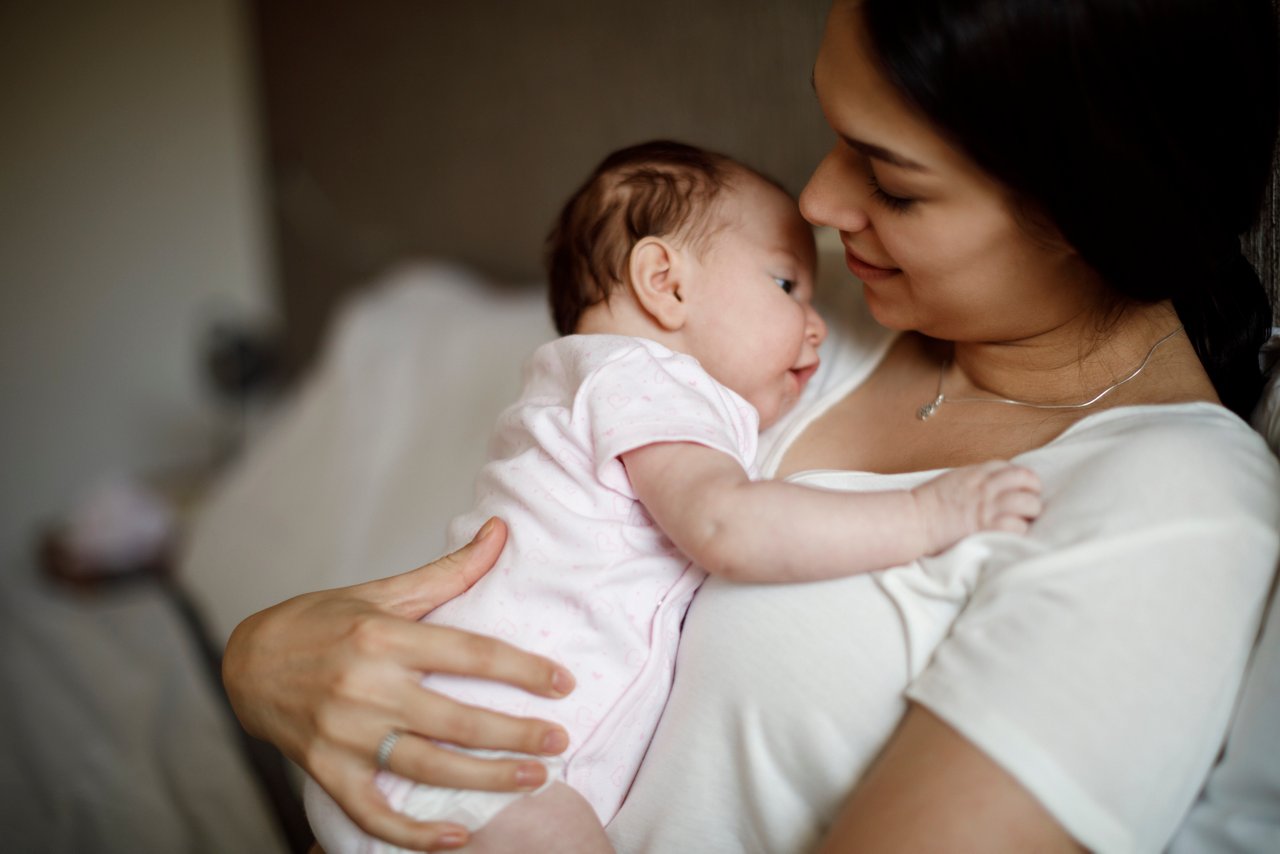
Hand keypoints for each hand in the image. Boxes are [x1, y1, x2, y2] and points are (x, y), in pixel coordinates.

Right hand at [221, 518, 575, 850]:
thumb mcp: (382, 592)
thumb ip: (448, 571)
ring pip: (429, 767)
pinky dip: (415, 831)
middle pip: (457, 719)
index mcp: (384, 638)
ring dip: (487, 778)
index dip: (522, 670)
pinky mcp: (327, 771)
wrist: (245, 662)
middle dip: (516, 734)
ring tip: (534, 778)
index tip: (562, 684)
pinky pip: (375, 811)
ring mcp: (345, 735)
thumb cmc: (320, 622)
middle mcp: (366, 687)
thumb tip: (500, 531)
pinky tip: (458, 836)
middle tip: (560, 742)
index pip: (469, 654)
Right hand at [912, 461, 1042, 553]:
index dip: (1020, 478)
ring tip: (1024, 519)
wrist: (914, 520)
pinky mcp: (987, 527)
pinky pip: (1018, 526)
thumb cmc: (927, 504)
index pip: (1010, 468)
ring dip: (1031, 512)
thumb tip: (989, 485)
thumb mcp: (952, 480)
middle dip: (1032, 492)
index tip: (1021, 488)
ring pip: (1029, 503)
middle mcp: (986, 487)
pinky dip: (1020, 530)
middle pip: (1026, 480)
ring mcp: (988, 507)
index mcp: (976, 473)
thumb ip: (973, 481)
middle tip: (1029, 504)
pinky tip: (1012, 532)